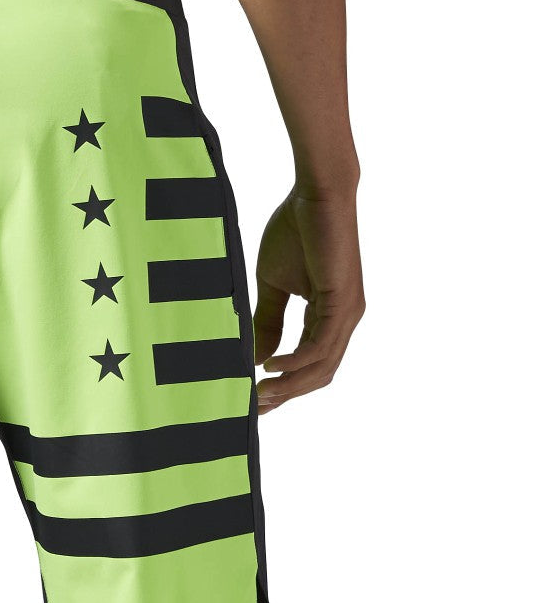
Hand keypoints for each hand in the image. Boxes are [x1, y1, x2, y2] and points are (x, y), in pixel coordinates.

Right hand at [252, 184, 363, 413]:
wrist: (316, 194)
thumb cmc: (295, 231)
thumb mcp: (272, 285)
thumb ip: (268, 321)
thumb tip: (258, 357)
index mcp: (329, 316)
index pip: (310, 364)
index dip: (284, 386)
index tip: (256, 401)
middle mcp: (344, 321)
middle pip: (318, 375)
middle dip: (286, 395)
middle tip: (255, 407)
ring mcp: (347, 314)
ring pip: (321, 367)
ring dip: (290, 386)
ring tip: (259, 393)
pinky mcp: (342, 303)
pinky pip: (320, 346)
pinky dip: (295, 361)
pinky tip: (270, 366)